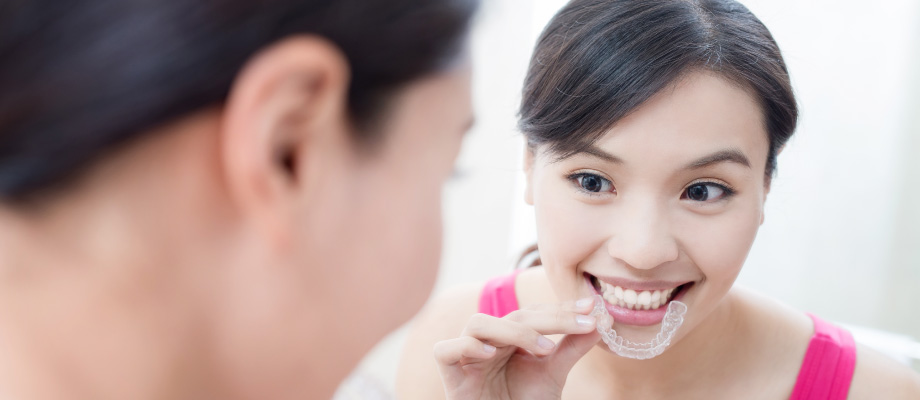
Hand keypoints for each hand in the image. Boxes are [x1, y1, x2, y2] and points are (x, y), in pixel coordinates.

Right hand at [433, 297, 600, 399]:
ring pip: (479, 323)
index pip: (535, 313)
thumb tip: (601, 321)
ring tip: (544, 349)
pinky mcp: (448, 373)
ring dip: (514, 331)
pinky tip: (490, 355)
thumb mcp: (553, 375)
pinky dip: (467, 346)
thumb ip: (571, 348)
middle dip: (551, 318)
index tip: (592, 310)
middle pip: (514, 315)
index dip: (562, 309)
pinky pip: (446, 349)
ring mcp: (466, 355)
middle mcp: (488, 340)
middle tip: (582, 325)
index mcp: (510, 336)